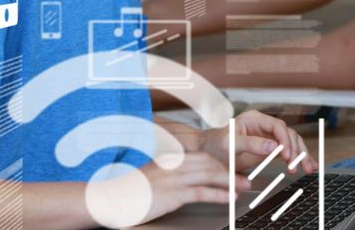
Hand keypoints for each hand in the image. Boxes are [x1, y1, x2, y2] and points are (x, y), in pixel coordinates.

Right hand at [85, 152, 246, 227]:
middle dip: (231, 170)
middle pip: (210, 163)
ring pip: (210, 175)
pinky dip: (219, 194)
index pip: (202, 156)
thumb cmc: (128, 191)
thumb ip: (169, 174)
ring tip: (243, 187)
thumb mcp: (152, 177)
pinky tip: (229, 199)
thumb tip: (185, 179)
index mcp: (170, 159)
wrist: (109, 198)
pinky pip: (201, 192)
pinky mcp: (172, 193)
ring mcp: (173, 178)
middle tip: (245, 178)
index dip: (221, 162)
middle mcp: (173, 165)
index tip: (233, 166)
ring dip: (231, 181)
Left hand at [201, 110, 317, 174]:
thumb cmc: (216, 145)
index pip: (277, 126)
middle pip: (288, 135)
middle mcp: (264, 126)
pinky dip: (299, 158)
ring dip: (301, 155)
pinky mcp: (271, 148)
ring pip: (292, 143)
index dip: (285, 140)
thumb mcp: (231, 144)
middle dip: (296, 150)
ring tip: (307, 169)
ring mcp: (269, 136)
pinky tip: (309, 165)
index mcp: (255, 119)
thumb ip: (252, 144)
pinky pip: (289, 151)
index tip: (287, 154)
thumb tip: (274, 147)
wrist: (208, 152)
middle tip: (296, 165)